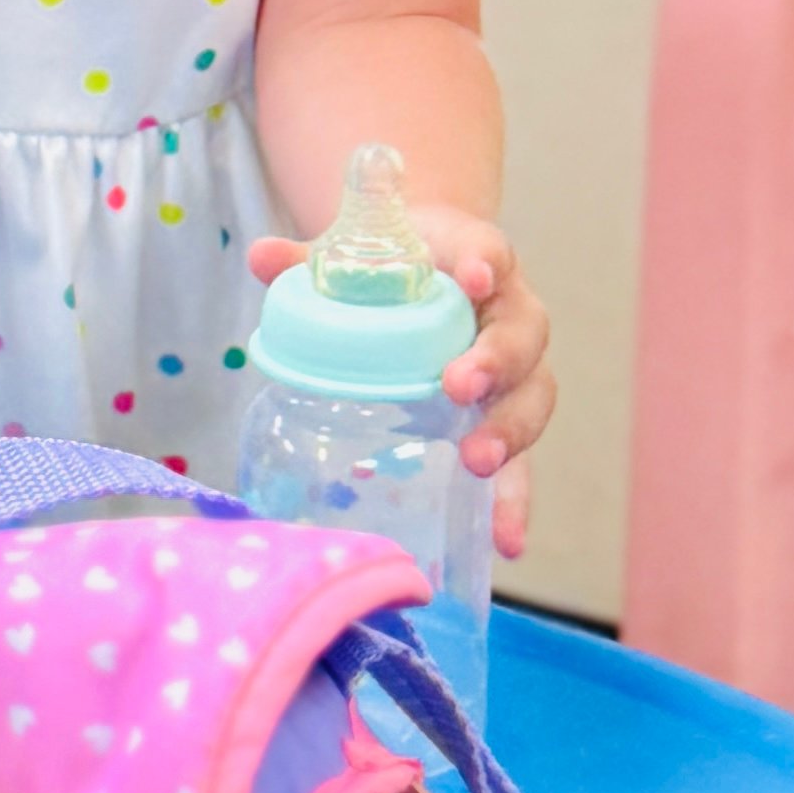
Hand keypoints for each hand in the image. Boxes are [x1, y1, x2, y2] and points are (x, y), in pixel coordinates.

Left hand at [247, 204, 552, 562]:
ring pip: (532, 396)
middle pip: (521, 335)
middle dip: (496, 362)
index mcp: (474, 259)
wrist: (436, 274)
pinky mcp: (506, 419)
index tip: (474, 277)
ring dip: (510, 430)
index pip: (487, 252)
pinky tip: (505, 539)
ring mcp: (516, 370)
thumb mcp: (357, 255)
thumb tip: (261, 257)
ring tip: (478, 461)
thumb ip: (312, 260)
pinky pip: (522, 462)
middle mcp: (510, 313)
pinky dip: (514, 501)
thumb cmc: (399, 265)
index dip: (484, 264)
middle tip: (459, 385)